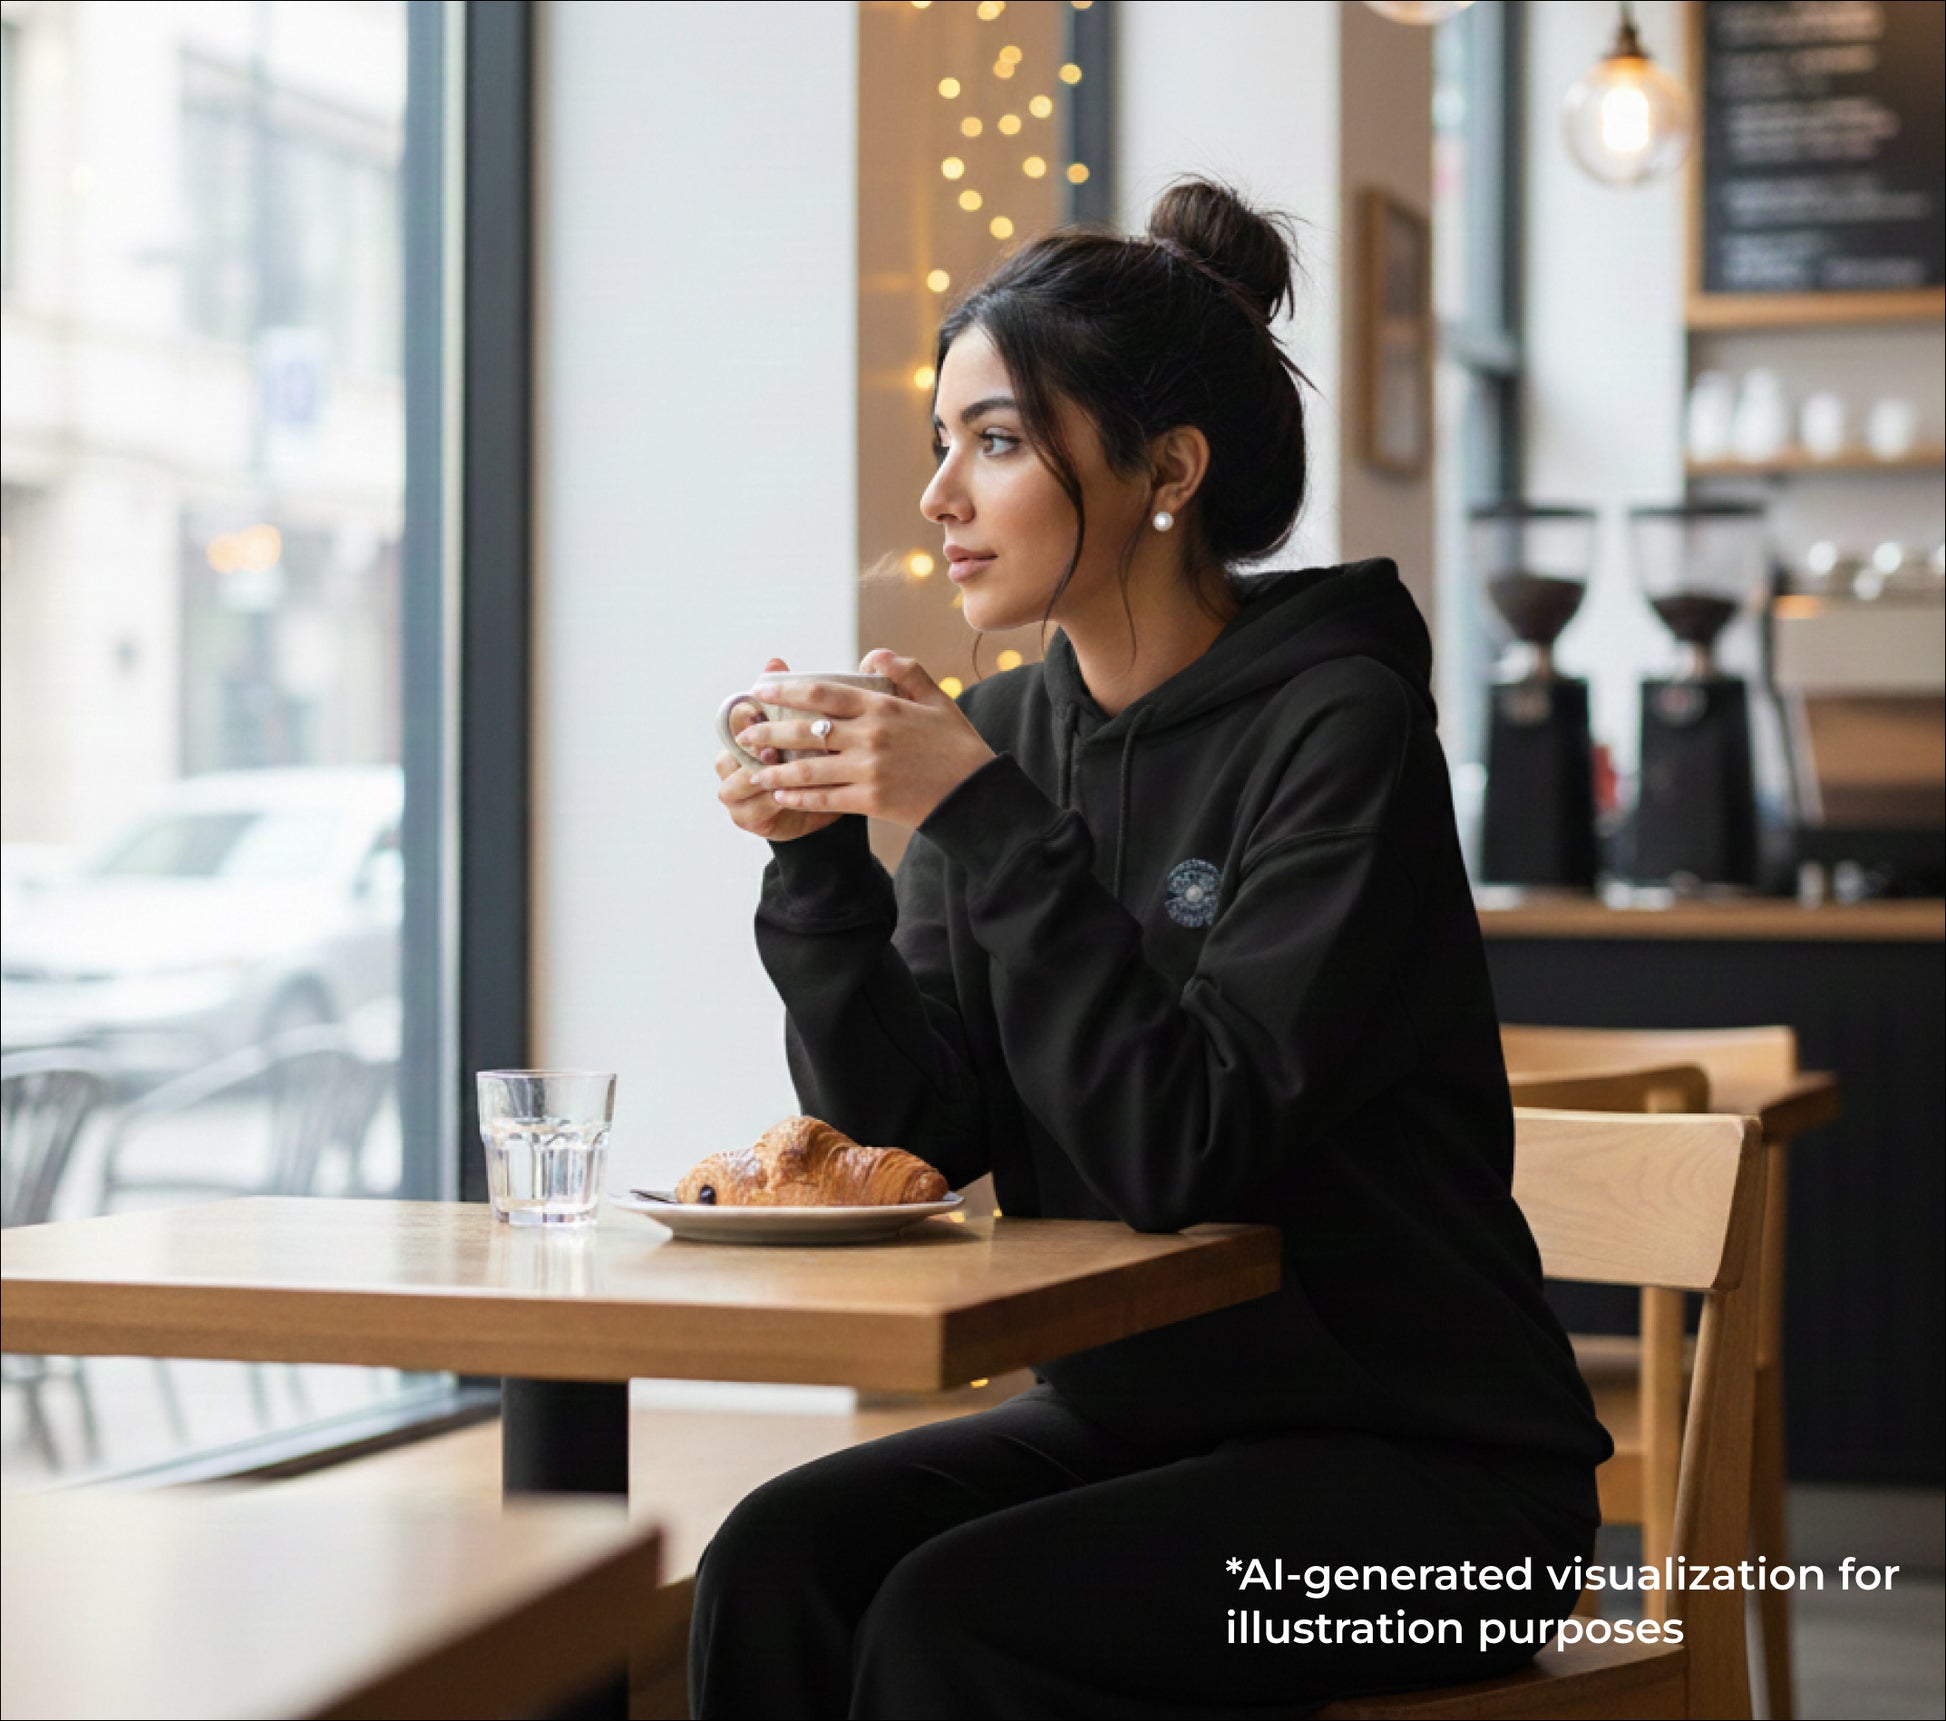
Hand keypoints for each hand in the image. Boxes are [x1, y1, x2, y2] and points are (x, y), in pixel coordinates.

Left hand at [731, 649, 996, 830]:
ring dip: (775, 769)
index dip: (785, 690)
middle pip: (805, 731)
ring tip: (752, 769)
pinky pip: (824, 798)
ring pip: (808, 769)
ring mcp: (868, 770)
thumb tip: (872, 655)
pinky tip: (781, 794)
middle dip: (768, 731)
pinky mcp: (870, 801)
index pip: (822, 693)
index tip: (760, 689)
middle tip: (744, 731)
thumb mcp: (937, 700)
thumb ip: (905, 671)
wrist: (976, 795)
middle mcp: (870, 737)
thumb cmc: (957, 745)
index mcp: (882, 707)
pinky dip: (799, 796)